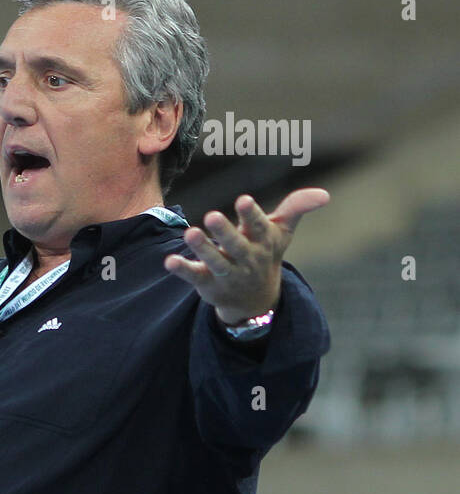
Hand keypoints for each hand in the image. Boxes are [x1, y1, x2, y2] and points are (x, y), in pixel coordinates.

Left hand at [163, 189, 329, 324]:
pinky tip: (169, 261)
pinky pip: (195, 276)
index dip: (251, 214)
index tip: (243, 200)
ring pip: (215, 262)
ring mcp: (227, 273)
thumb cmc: (265, 253)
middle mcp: (246, 259)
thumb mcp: (281, 232)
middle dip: (225, 232)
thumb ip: (296, 209)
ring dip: (203, 249)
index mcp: (263, 242)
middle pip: (236, 246)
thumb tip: (324, 194)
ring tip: (189, 233)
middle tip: (211, 215)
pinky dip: (182, 269)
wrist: (255, 298)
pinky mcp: (208, 284)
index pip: (259, 227)